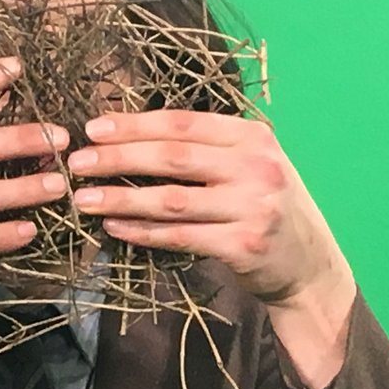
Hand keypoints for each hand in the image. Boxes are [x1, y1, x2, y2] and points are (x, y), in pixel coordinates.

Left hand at [68, 109, 352, 306]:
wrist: (310, 264)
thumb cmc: (266, 204)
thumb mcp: (249, 163)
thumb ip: (206, 148)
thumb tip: (130, 136)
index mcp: (252, 136)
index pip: (183, 123)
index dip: (135, 124)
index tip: (94, 128)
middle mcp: (255, 167)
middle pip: (172, 157)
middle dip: (118, 157)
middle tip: (77, 162)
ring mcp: (252, 207)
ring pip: (171, 200)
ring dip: (121, 197)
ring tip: (83, 198)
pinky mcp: (243, 246)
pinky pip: (180, 237)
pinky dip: (142, 232)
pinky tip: (114, 227)